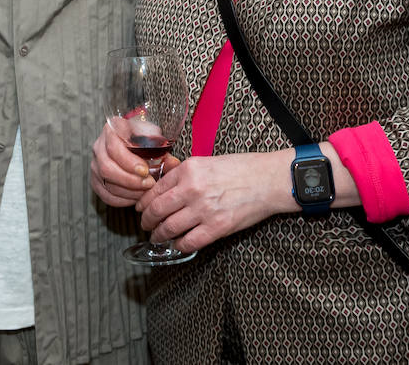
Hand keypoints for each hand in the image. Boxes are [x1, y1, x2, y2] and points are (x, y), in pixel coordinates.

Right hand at [89, 122, 176, 206]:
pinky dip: (121, 200)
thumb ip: (162, 149)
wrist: (132, 141)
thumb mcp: (153, 136)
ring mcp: (95, 164)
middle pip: (106, 168)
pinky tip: (135, 197)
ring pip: (105, 183)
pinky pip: (105, 195)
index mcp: (111, 130)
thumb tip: (173, 163)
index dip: (129, 162)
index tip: (145, 171)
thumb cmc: (143, 137)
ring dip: (128, 192)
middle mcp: (98, 147)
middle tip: (148, 184)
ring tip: (145, 192)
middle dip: (129, 181)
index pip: (114, 148)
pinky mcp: (96, 180)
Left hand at [136, 151, 291, 254]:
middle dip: (146, 220)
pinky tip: (177, 245)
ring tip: (157, 237)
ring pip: (169, 227)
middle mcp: (191, 189)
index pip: (155, 189)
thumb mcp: (206, 162)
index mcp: (188, 170)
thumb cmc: (240, 168)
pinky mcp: (217, 227)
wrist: (267, 180)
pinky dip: (179, 245)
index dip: (144, 202)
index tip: (140, 208)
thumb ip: (184, 174)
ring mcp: (204, 209)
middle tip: (145, 225)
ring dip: (159, 235)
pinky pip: (189, 242)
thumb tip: (165, 185)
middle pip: (157, 210)